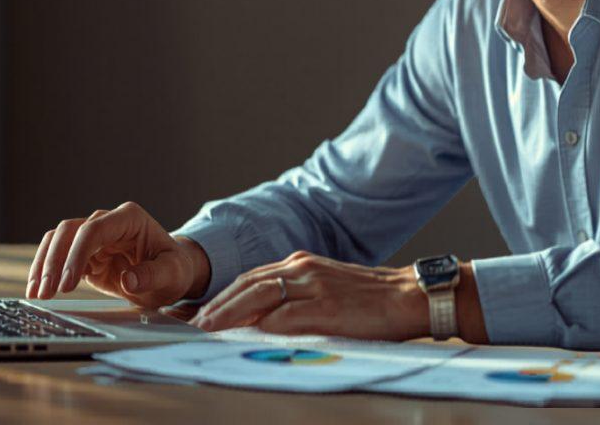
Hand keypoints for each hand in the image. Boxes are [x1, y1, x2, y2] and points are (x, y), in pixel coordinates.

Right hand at [25, 202, 208, 308]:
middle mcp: (108, 222)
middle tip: (47, 292)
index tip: (68, 283)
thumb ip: (153, 275)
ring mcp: (94, 236)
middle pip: (70, 232)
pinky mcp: (85, 254)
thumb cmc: (174, 269)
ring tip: (37, 294)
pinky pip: (58, 256)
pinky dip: (46, 272)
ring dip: (44, 265)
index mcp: (129, 219)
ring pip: (58, 241)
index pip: (94, 229)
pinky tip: (37, 290)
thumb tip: (129, 280)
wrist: (170, 274)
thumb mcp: (172, 274)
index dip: (77, 254)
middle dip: (54, 261)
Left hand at [190, 250, 427, 340]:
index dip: (221, 295)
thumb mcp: (324, 287)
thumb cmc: (368, 298)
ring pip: (258, 295)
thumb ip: (294, 298)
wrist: (407, 296)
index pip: (249, 278)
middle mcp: (301, 268)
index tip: (197, 312)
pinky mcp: (326, 306)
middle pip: (246, 283)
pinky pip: (286, 315)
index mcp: (299, 263)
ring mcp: (313, 284)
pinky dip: (261, 325)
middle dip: (215, 305)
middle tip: (191, 324)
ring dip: (227, 312)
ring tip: (206, 329)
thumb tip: (259, 320)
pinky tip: (245, 336)